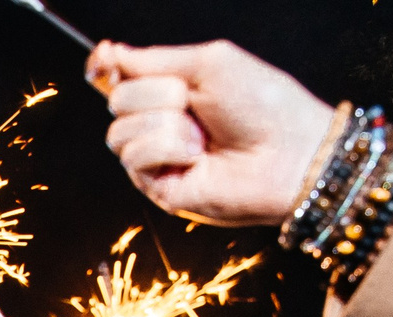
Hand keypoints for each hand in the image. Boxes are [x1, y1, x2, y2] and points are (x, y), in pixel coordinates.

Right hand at [88, 40, 340, 226]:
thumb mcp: (209, 63)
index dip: (105, 66)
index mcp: (171, 88)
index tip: (105, 57)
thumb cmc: (262, 105)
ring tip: (201, 136)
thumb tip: (112, 54)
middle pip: (117, 98)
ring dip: (164, 124)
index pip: (119, 75)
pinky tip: (196, 156)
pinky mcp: (157, 186)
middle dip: (156, 93)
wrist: (288, 152)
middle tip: (195, 103)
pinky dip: (166, 148)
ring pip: (119, 130)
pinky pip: (134, 156)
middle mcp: (159, 122)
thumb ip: (156, 58)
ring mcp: (157, 157)